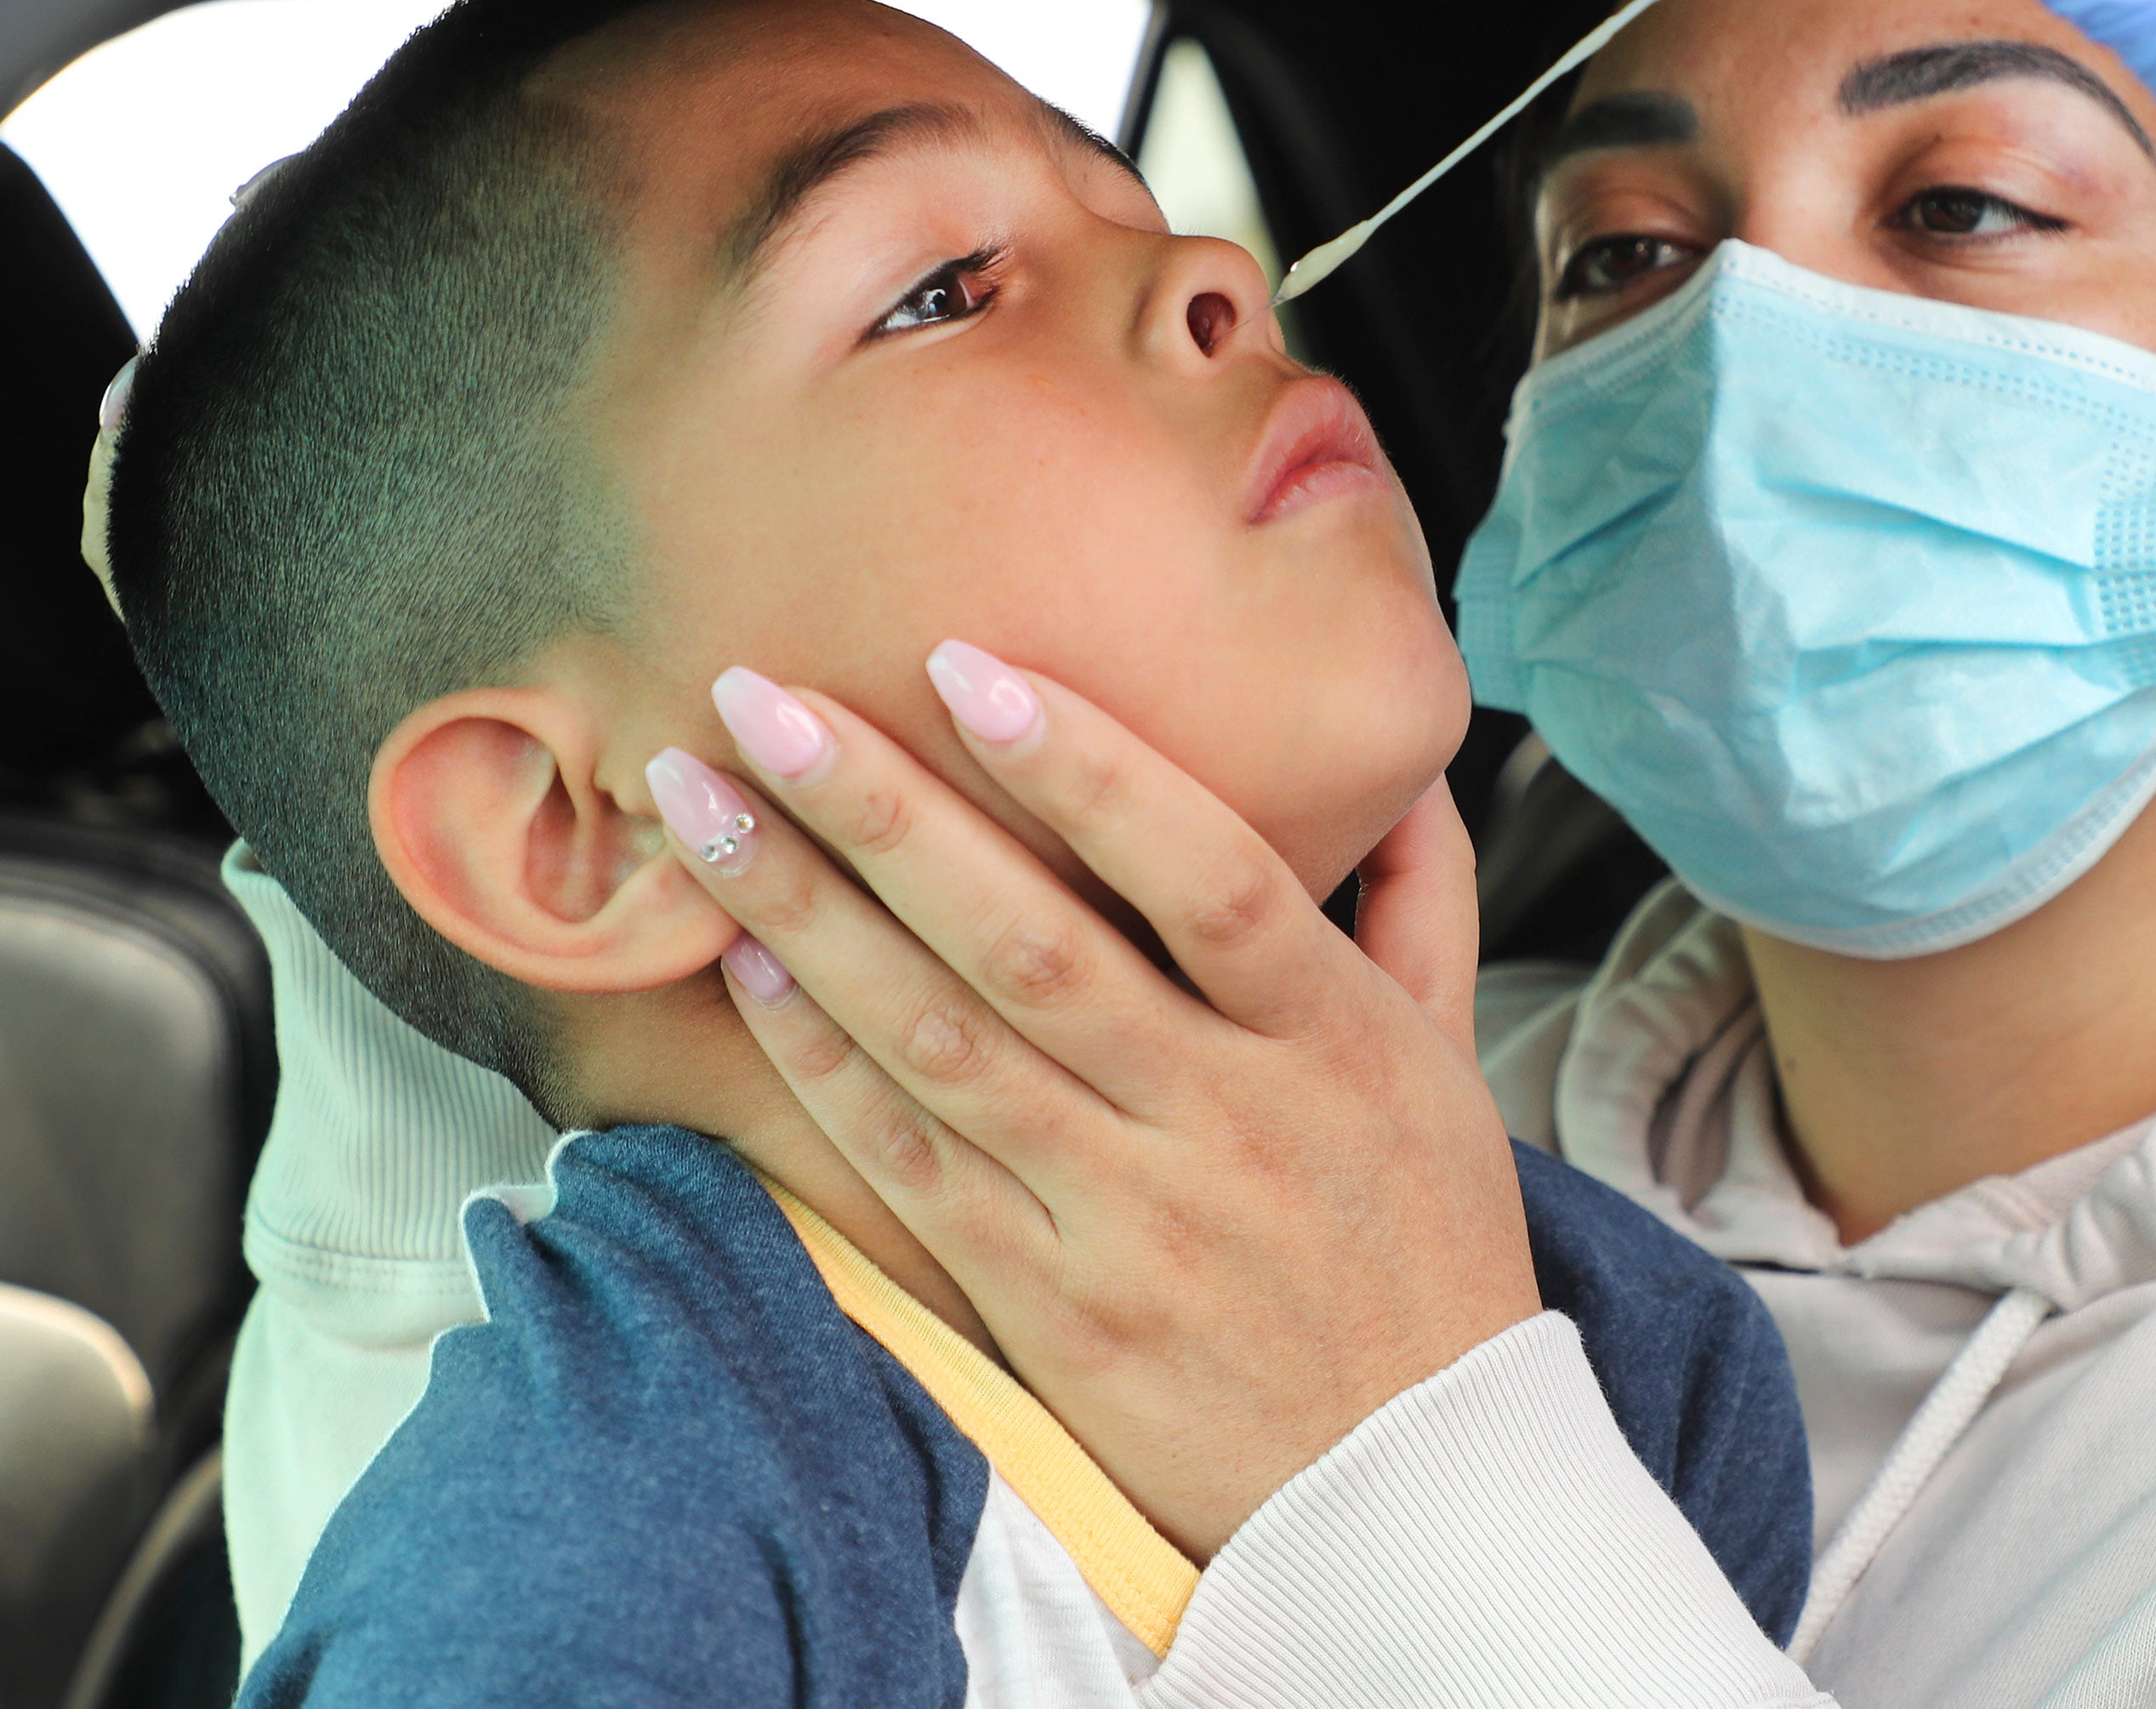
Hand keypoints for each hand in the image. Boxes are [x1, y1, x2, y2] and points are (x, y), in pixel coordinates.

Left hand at [657, 647, 1537, 1560]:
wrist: (1410, 1490)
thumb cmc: (1426, 1242)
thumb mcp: (1454, 1060)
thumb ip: (1421, 897)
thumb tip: (1403, 762)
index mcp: (1332, 1038)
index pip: (1210, 875)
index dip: (1090, 769)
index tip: (967, 666)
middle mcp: (1226, 1119)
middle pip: (1034, 944)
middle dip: (883, 810)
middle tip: (759, 695)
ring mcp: (1129, 1220)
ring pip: (945, 1043)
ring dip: (808, 915)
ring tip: (701, 805)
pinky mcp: (1051, 1309)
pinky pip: (915, 1165)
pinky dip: (826, 1064)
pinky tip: (747, 972)